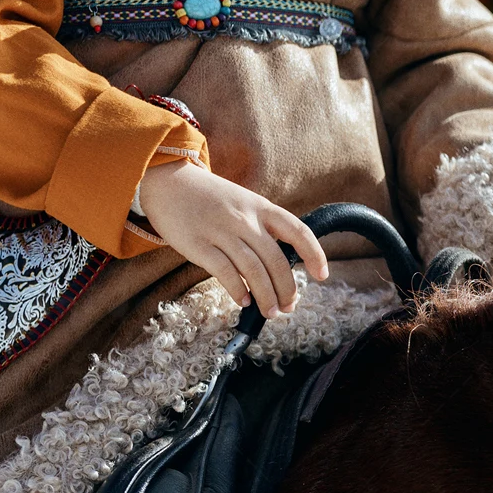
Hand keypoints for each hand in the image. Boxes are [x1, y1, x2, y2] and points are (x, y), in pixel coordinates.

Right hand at [139, 162, 328, 316]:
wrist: (170, 180)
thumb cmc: (210, 197)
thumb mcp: (244, 202)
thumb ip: (262, 227)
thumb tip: (281, 264)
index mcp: (261, 206)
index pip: (297, 230)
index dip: (314, 253)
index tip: (322, 275)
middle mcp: (245, 218)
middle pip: (275, 259)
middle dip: (286, 288)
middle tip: (288, 307)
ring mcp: (221, 230)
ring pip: (253, 269)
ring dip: (266, 295)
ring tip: (270, 311)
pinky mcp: (197, 244)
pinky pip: (223, 271)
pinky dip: (237, 289)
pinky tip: (243, 301)